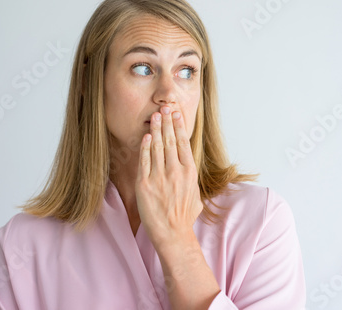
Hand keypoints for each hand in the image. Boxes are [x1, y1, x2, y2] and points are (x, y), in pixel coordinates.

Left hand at [135, 106, 202, 247]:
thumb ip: (191, 179)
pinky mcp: (145, 184)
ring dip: (156, 129)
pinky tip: (146, 136)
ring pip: (158, 147)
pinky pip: (145, 161)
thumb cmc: (184, 216)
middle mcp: (175, 171)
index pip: (184, 143)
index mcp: (189, 172)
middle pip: (170, 140)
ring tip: (154, 116)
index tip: (176, 114)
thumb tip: (189, 169)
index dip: (179, 126)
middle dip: (166, 122)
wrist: (172, 233)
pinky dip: (145, 147)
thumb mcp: (196, 195)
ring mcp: (160, 177)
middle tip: (164, 108)